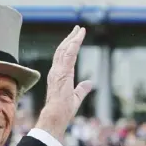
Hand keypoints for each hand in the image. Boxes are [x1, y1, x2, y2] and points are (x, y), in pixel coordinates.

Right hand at [36, 26, 92, 141]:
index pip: (63, 58)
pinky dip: (74, 43)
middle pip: (62, 50)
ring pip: (65, 49)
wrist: (56, 115)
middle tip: (77, 29)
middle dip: (69, 39)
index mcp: (58, 76)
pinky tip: (79, 36)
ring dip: (72, 38)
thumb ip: (82, 89)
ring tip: (79, 29)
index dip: (68, 47)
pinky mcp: (62, 72)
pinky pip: (69, 53)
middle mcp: (56, 71)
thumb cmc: (63, 111)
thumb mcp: (76, 98)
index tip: (74, 38)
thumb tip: (89, 83)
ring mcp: (58, 71)